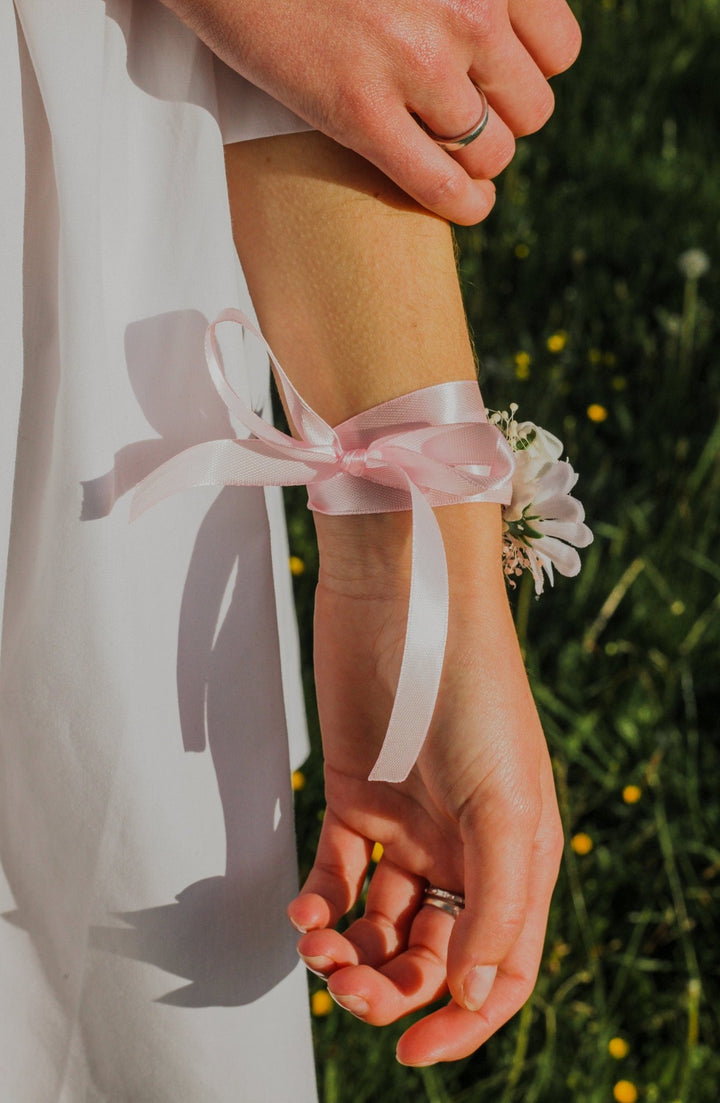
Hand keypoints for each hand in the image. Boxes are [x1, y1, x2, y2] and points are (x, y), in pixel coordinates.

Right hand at [162, 0, 580, 223]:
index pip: (559, 49)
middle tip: (465, 116)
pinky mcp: (361, 112)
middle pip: (532, 107)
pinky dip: (463, 205)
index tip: (498, 79)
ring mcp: (416, 64)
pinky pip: (443, 187)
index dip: (530, 72)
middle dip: (503, 119)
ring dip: (475, 161)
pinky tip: (465, 204)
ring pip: (493, 152)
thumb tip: (497, 42)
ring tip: (451, 155)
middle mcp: (467, 7)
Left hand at [287, 506, 563, 1063]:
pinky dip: (318, 906)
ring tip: (322, 950)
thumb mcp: (505, 800)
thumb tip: (477, 992)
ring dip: (349, 955)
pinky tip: (307, 914)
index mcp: (517, 854)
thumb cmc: (470, 690)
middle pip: (433, 954)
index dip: (466, 1019)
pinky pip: (336, 875)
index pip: (503, 966)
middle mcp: (464, 847)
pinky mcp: (354, 796)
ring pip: (380, 924)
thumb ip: (498, 901)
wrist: (403, 601)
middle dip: (392, 989)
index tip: (414, 1052)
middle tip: (349, 989)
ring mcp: (409, 824)